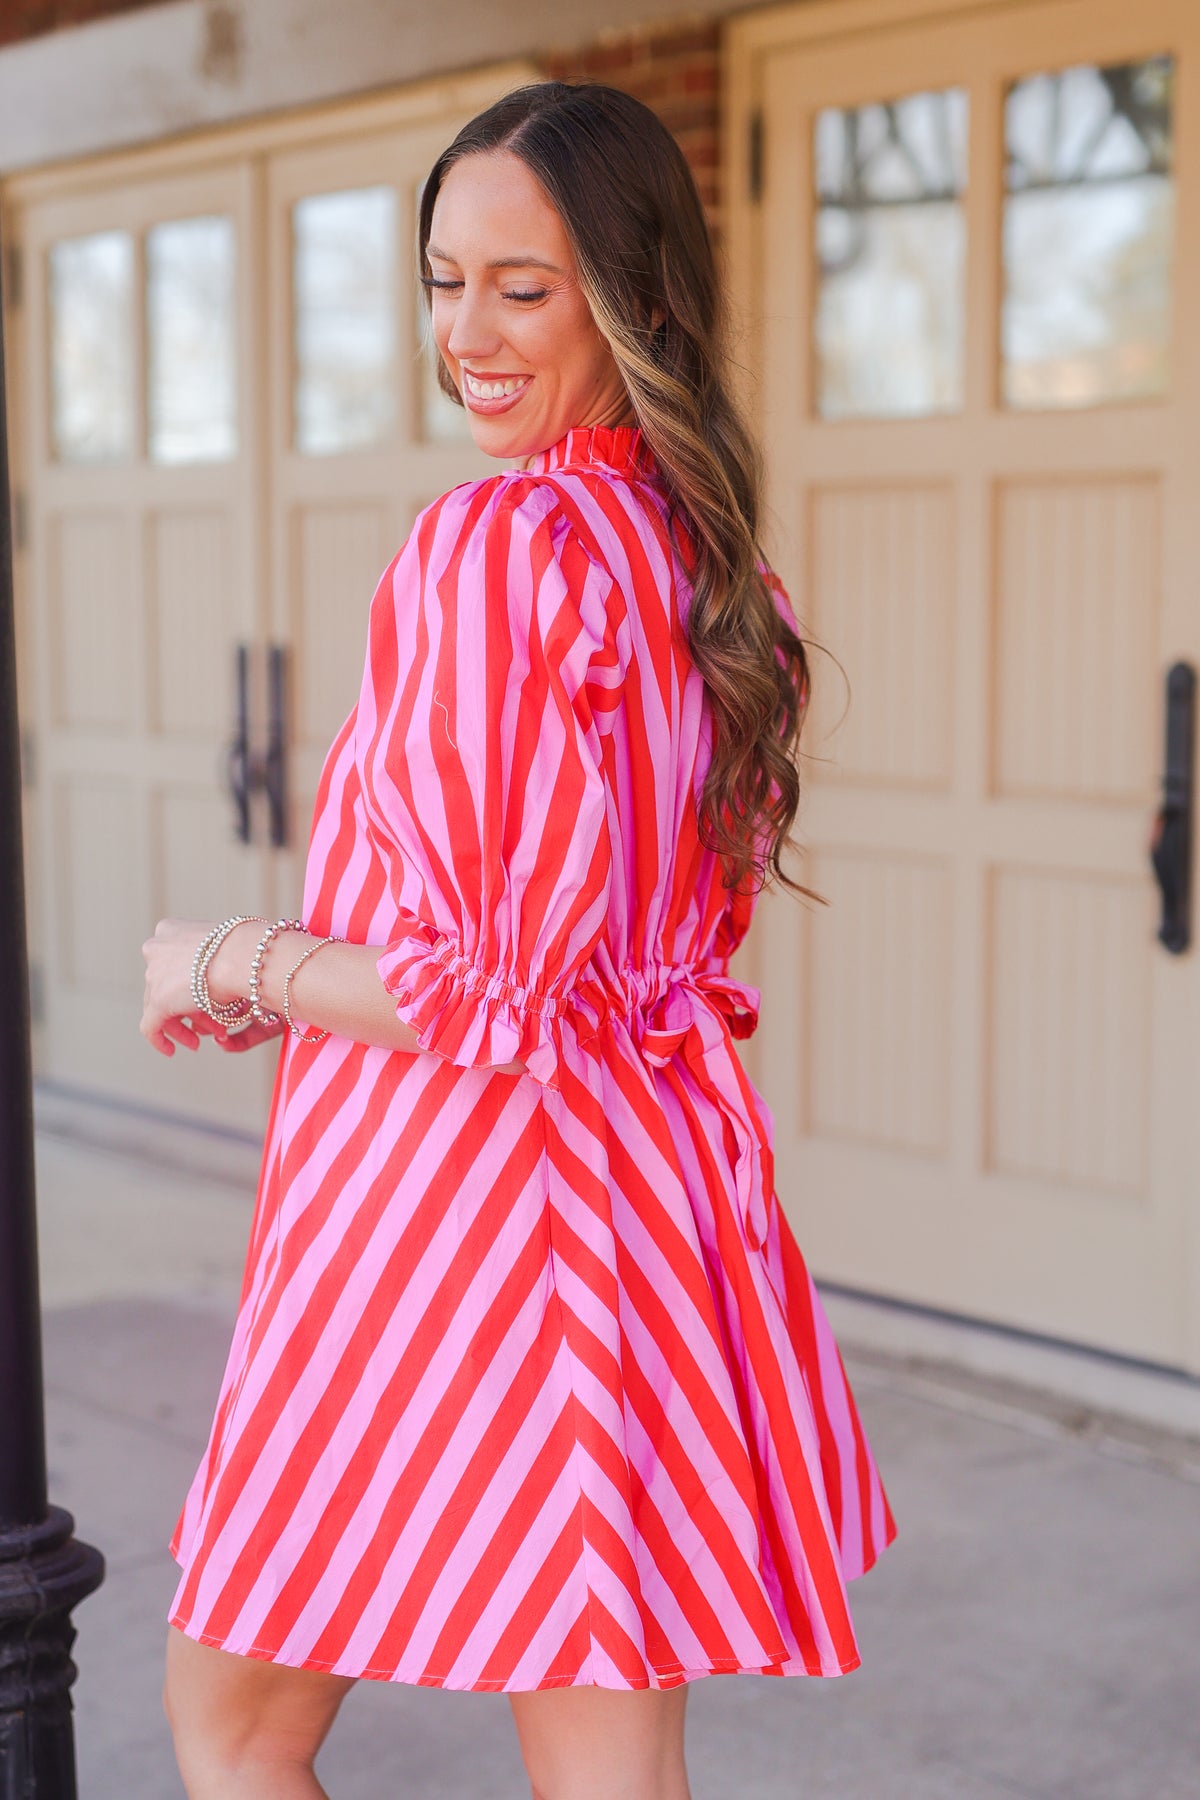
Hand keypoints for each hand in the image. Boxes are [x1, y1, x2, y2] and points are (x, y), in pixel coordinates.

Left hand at [139, 918, 280, 1057]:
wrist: (244, 956)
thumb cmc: (246, 949)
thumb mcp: (224, 948)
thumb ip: (211, 963)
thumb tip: (212, 988)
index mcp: (169, 931)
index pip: (171, 964)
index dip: (188, 985)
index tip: (203, 1000)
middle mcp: (155, 949)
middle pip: (166, 987)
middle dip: (189, 1009)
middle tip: (208, 1024)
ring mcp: (154, 975)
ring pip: (162, 1008)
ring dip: (184, 1025)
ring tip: (203, 1038)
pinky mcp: (157, 1002)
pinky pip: (150, 1027)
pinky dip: (160, 1040)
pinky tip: (171, 1051)